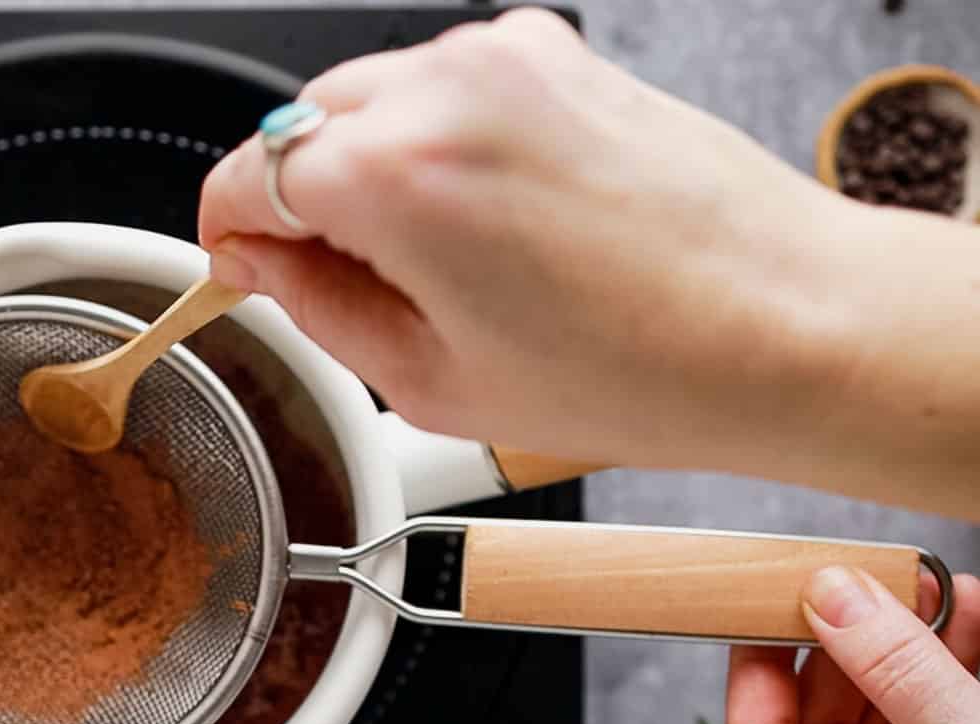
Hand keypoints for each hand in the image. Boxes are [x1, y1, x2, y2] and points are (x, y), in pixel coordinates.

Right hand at [195, 9, 979, 517]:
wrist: (783, 325)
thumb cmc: (637, 368)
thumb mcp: (430, 380)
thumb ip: (313, 308)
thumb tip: (259, 266)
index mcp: (395, 173)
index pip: (243, 176)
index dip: (227, 237)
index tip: (241, 271)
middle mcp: (446, 88)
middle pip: (301, 128)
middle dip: (302, 203)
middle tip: (347, 289)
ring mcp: (508, 60)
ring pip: (374, 100)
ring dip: (372, 170)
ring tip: (441, 266)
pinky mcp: (557, 56)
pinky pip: (449, 87)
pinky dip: (440, 142)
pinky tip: (492, 222)